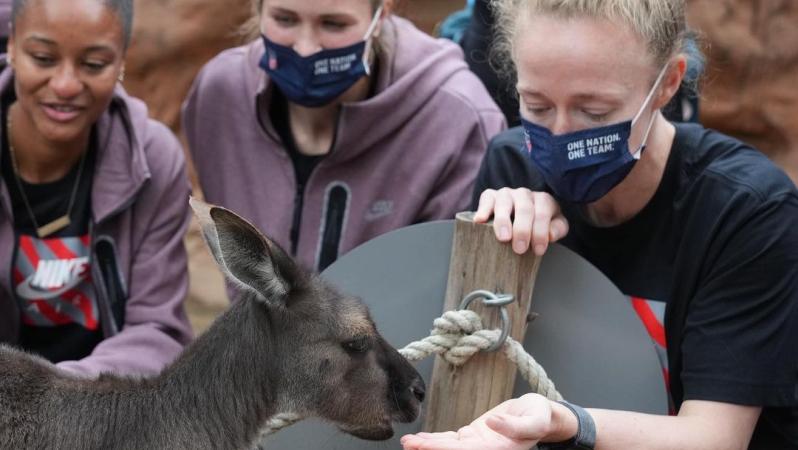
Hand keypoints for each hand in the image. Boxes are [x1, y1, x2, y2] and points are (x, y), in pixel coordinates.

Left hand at [400, 394, 554, 449]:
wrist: (540, 414)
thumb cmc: (540, 415)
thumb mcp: (535, 418)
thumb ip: (516, 425)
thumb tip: (493, 423)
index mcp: (500, 449)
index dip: (446, 449)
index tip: (426, 445)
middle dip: (430, 449)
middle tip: (409, 444)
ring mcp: (478, 445)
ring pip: (448, 447)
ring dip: (427, 446)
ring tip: (407, 442)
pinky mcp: (473, 437)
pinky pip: (450, 440)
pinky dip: (434, 439)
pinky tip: (419, 440)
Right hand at [474, 188, 568, 255]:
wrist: (521, 215)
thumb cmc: (538, 224)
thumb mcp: (554, 225)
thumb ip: (557, 229)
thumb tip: (550, 235)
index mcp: (543, 200)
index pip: (543, 214)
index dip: (540, 232)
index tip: (537, 251)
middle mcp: (524, 194)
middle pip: (524, 209)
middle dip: (522, 230)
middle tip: (519, 249)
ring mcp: (506, 194)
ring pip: (504, 203)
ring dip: (503, 221)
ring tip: (503, 238)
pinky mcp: (490, 196)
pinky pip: (486, 199)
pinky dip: (483, 209)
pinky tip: (479, 221)